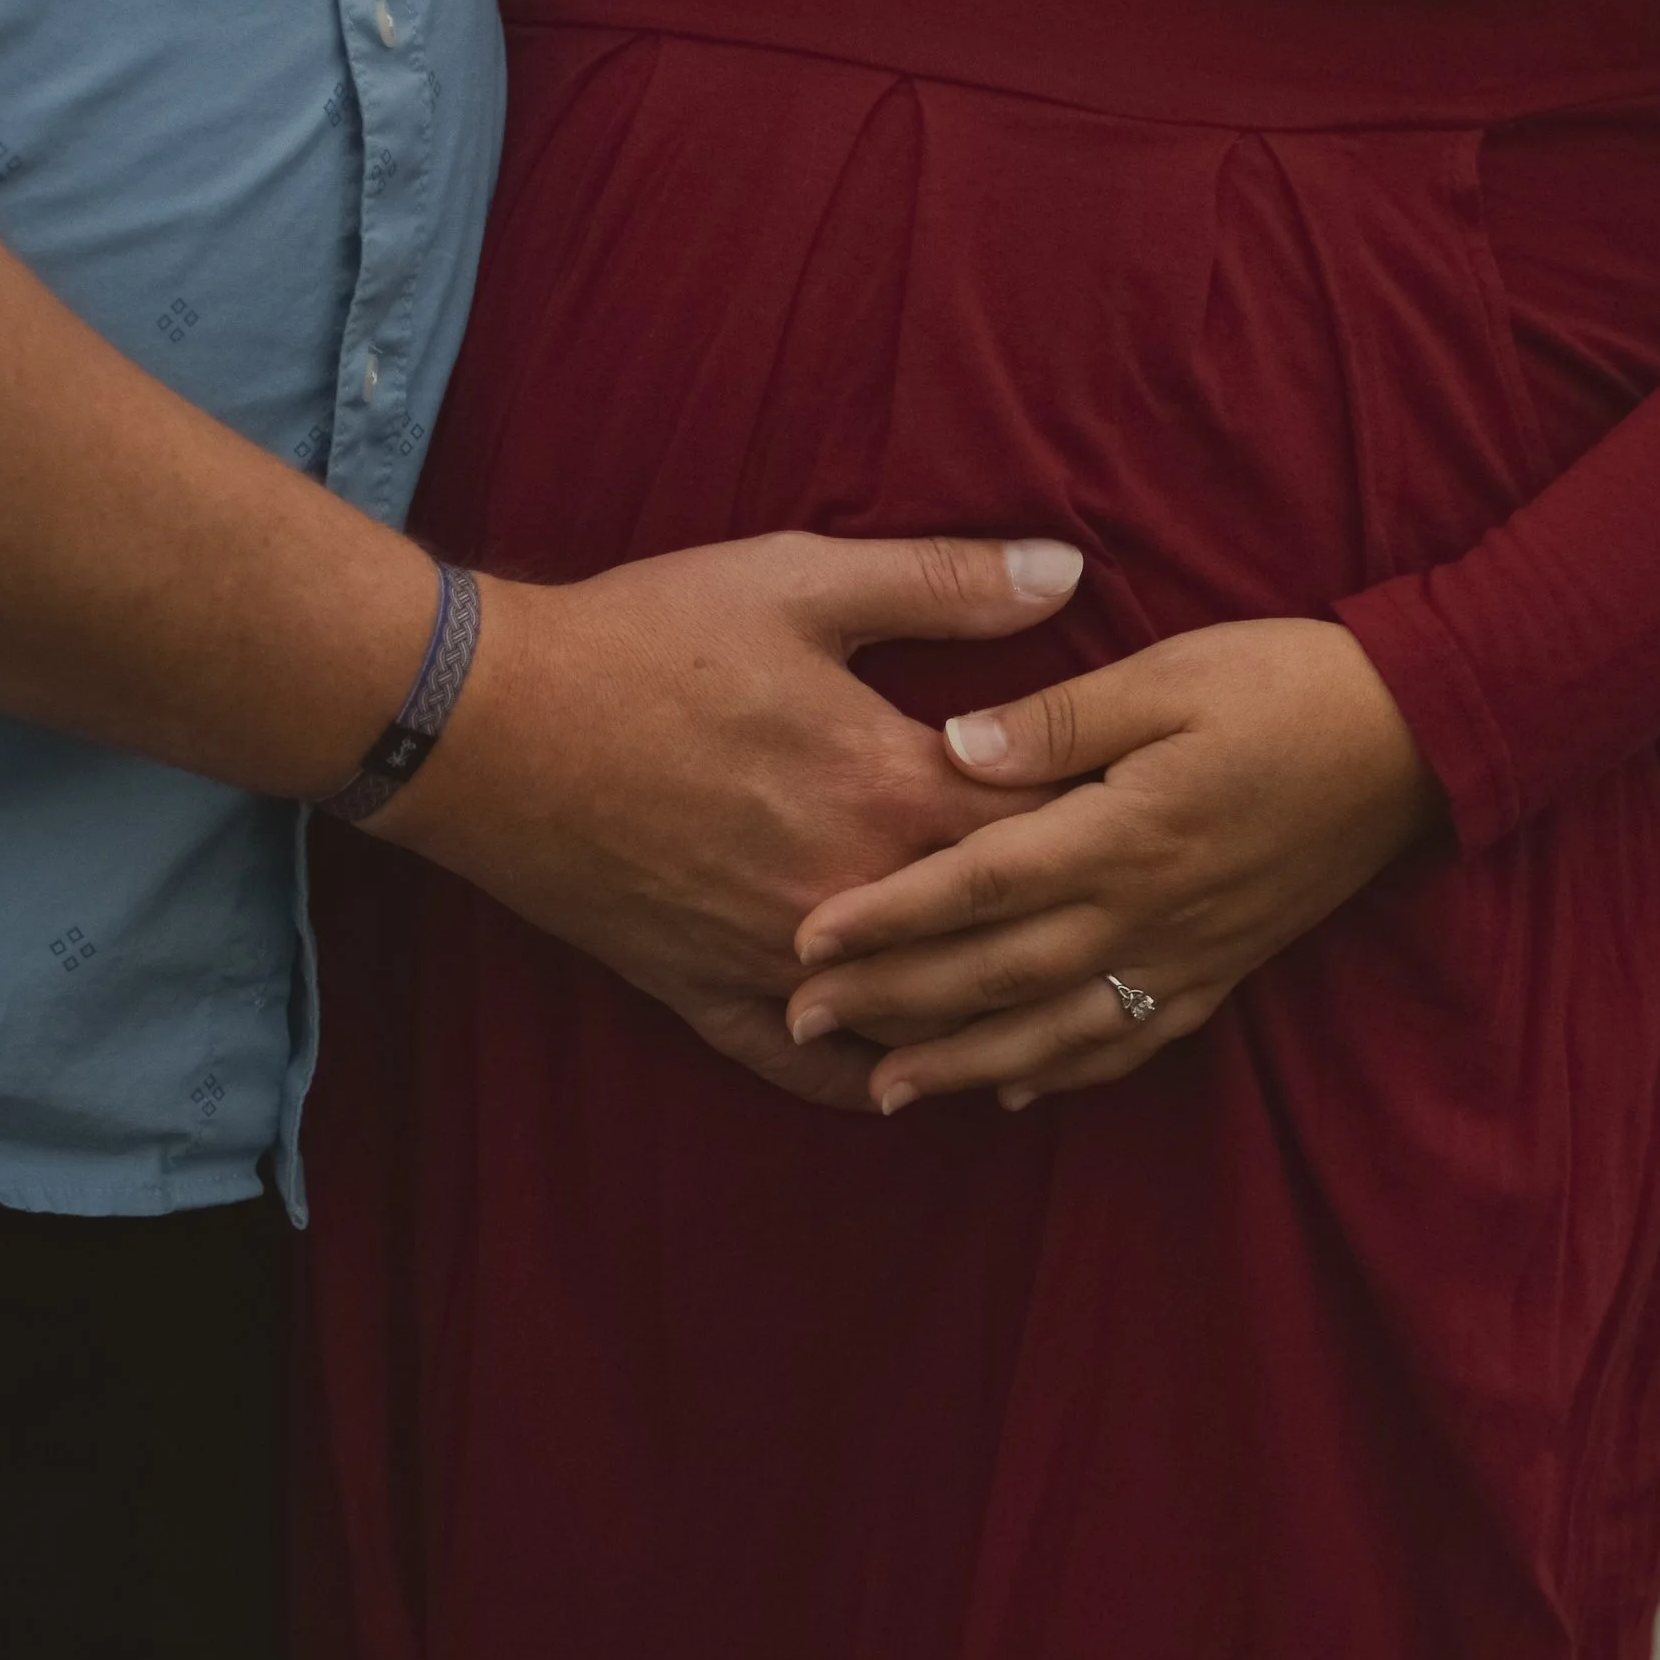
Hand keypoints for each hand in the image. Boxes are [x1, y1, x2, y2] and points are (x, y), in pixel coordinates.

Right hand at [374, 531, 1079, 1109]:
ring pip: (919, 1020)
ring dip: (991, 1026)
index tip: (1177, 823)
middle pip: (1000, 935)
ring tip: (1059, 1030)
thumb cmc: (644, 639)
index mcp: (891, 787)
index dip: (1117, 821)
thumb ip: (943, 584)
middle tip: (1149, 933)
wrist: (482, 723)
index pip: (1046, 819)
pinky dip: (867, 1081)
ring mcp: (780, 958)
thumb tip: (1068, 573)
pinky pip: (805, 1068)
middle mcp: (854, 893)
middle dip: (1075, 934)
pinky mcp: (707, 994)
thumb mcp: (801, 582)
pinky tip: (907, 1086)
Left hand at [783, 617, 1441, 1112]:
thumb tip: (954, 749)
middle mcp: (1150, 908)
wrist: (1421, 736)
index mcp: (1126, 831)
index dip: (887, 917)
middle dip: (895, 1004)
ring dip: (963, 1063)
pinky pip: (1134, 1039)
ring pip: (1057, 1028)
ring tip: (883, 1090)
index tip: (805, 940)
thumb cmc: (1288, 684)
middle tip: (804, 1021)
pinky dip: (1067, 1072)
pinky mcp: (1226, 966)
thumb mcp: (1169, 673)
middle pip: (998, 973)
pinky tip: (1014, 1088)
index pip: (979, 885)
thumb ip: (1058, 721)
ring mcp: (1190, 949)